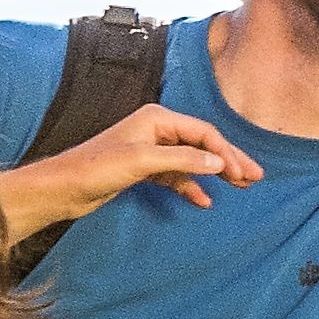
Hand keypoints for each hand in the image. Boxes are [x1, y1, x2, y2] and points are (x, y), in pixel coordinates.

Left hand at [0, 100, 261, 241]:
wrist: (63, 188)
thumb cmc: (96, 167)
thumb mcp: (143, 161)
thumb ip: (182, 160)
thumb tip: (218, 163)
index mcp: (157, 118)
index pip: (203, 132)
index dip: (226, 152)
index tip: (245, 173)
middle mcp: (156, 130)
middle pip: (202, 144)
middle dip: (228, 160)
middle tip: (255, 178)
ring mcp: (151, 150)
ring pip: (192, 161)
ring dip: (214, 174)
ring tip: (240, 187)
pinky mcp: (143, 170)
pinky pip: (176, 176)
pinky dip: (191, 186)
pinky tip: (204, 200)